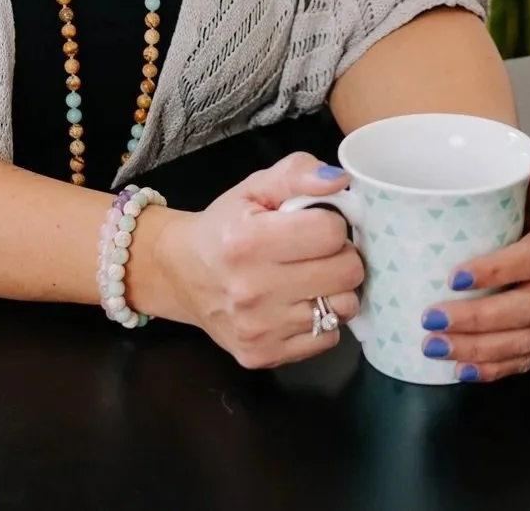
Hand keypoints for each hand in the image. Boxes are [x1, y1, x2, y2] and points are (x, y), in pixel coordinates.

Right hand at [133, 152, 364, 369]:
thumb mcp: (255, 187)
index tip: (315, 224)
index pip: (331, 232)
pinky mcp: (262, 355)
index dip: (331, 223)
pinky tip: (298, 305)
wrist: (182, 274)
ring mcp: (258, 329)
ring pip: (344, 307)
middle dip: (341, 255)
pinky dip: (322, 321)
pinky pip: (328, 338)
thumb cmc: (224, 227)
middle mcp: (252, 290)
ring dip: (335, 290)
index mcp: (248, 242)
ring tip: (311, 278)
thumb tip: (339, 181)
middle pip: (347, 272)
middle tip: (318, 252)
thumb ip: (297, 173)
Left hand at [417, 161, 529, 382]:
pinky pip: (527, 359)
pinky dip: (494, 369)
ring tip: (435, 346)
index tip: (453, 278)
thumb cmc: (526, 200)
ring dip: (478, 349)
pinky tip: (462, 369)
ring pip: (526, 340)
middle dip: (477, 319)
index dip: (495, 271)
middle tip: (431, 319)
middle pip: (527, 307)